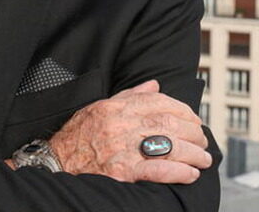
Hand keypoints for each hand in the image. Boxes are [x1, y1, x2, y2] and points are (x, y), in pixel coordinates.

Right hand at [48, 80, 211, 183]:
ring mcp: (121, 149)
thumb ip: (129, 96)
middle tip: (203, 140)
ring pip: (168, 145)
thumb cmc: (78, 137)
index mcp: (116, 108)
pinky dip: (178, 171)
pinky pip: (158, 170)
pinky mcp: (122, 172)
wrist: (55, 163)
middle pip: (168, 123)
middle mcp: (120, 125)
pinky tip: (190, 174)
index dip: (182, 110)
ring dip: (192, 153)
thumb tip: (155, 85)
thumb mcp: (99, 108)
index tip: (193, 119)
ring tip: (203, 159)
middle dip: (192, 132)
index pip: (158, 102)